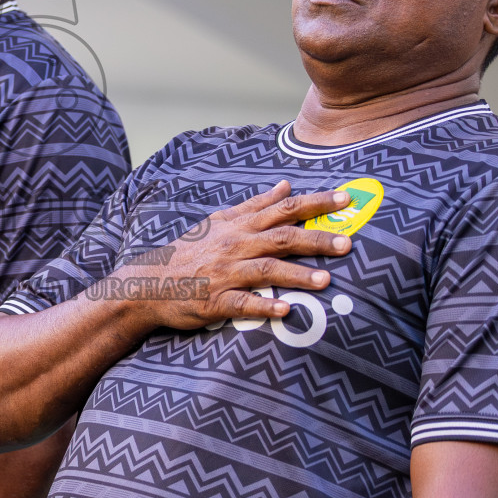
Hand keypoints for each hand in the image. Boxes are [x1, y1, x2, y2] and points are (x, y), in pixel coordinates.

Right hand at [107, 180, 351, 332]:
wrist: (150, 282)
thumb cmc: (189, 252)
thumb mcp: (219, 222)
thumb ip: (255, 205)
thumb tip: (286, 187)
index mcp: (239, 226)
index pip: (283, 209)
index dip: (315, 203)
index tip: (344, 200)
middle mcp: (236, 246)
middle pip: (281, 239)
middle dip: (315, 240)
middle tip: (346, 244)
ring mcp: (226, 274)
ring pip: (266, 271)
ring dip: (296, 275)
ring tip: (325, 281)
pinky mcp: (215, 301)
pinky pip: (243, 304)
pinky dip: (264, 307)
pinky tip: (285, 310)